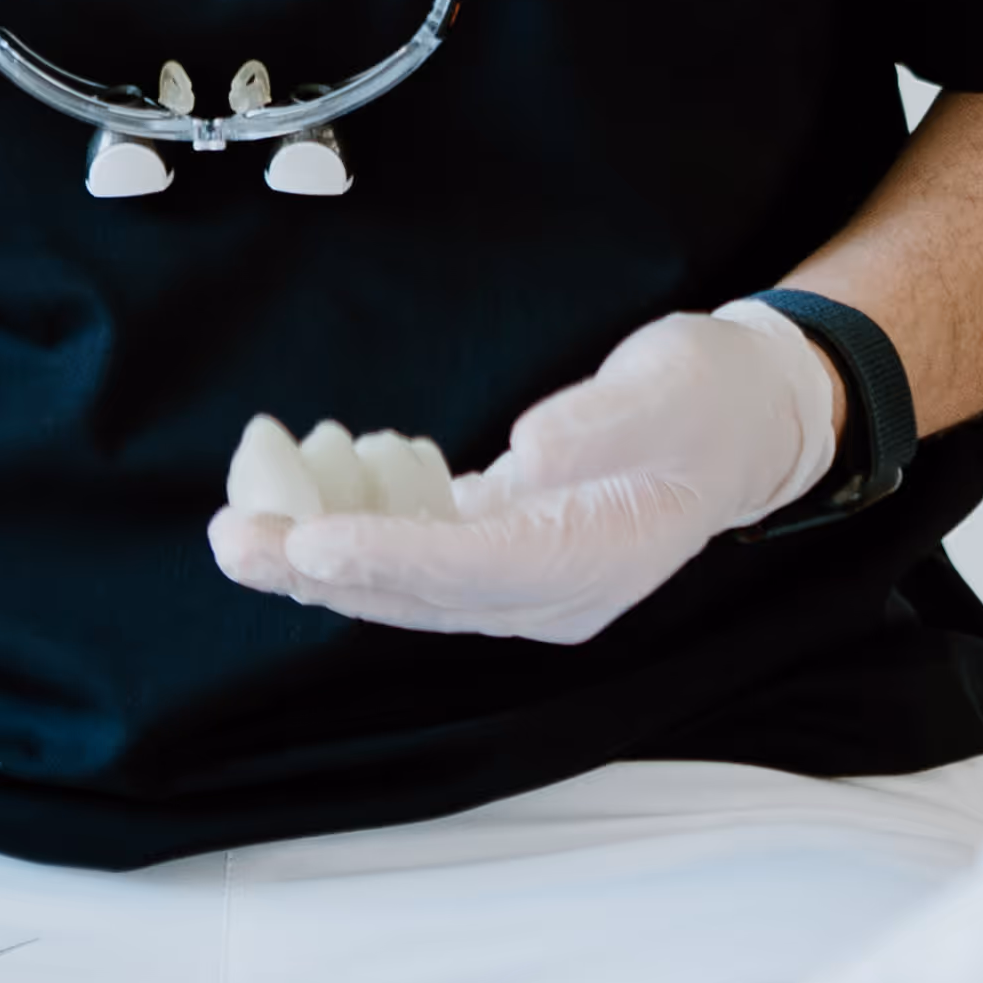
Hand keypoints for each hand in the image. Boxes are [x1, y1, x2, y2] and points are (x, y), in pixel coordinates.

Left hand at [205, 304, 846, 646]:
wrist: (748, 423)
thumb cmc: (714, 401)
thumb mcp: (674, 387)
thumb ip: (601, 423)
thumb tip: (528, 452)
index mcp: (594, 563)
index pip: (470, 570)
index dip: (384, 558)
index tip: (308, 539)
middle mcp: (550, 593)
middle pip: (418, 594)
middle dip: (319, 570)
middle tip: (233, 538)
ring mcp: (524, 579)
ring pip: (403, 583)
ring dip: (318, 556)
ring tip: (240, 520)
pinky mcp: (503, 549)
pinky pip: (414, 552)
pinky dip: (356, 525)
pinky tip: (307, 483)